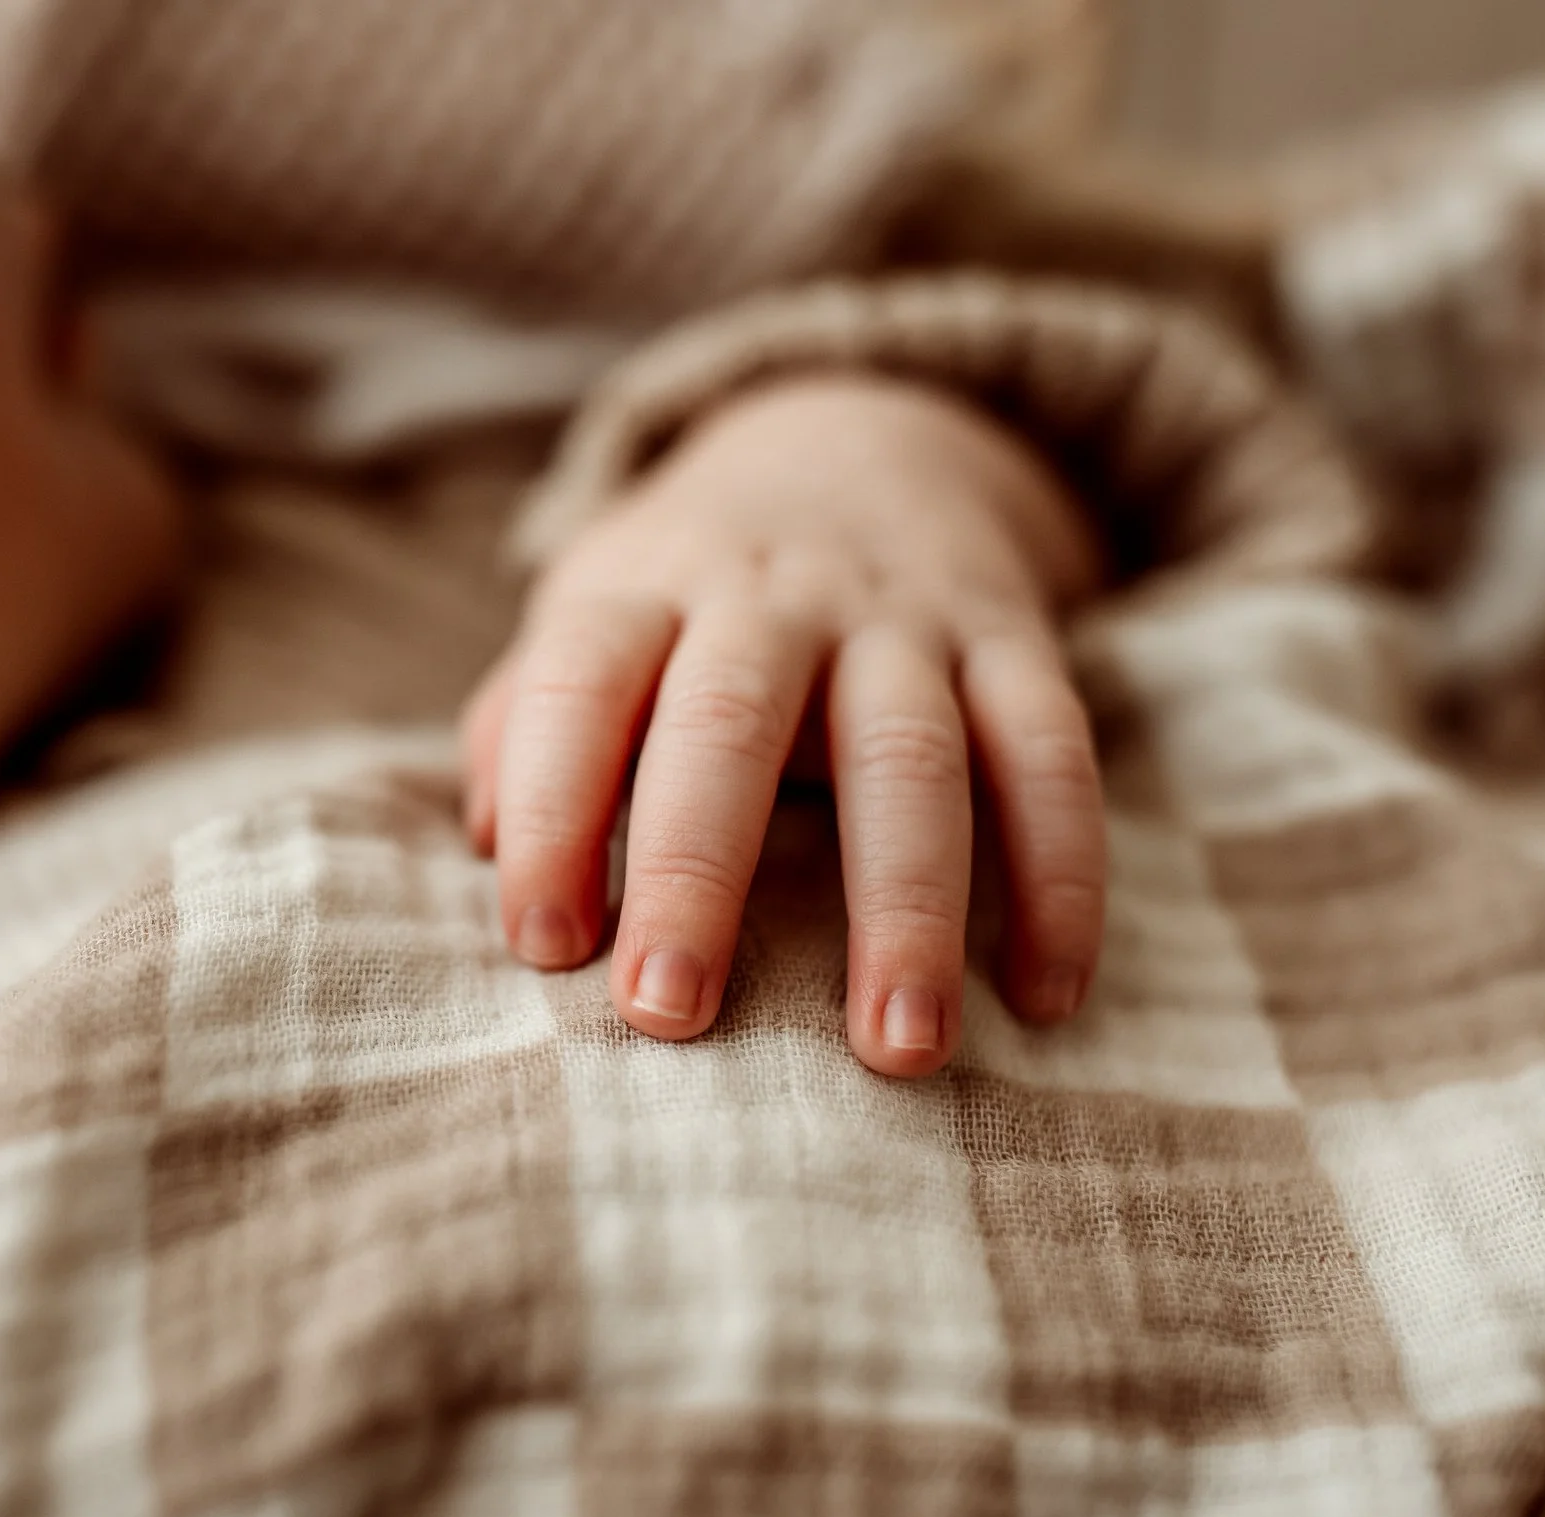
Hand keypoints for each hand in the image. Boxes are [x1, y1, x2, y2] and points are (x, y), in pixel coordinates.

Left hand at [462, 371, 1106, 1074]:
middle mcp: (771, 595)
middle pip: (729, 725)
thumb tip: (483, 841)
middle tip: (669, 1015)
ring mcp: (904, 618)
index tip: (541, 942)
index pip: (577, 685)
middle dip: (697, 874)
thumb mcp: (591, 612)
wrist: (859, 440)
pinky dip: (1061, 876)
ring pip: (911, 756)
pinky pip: (1052, 759)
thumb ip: (524, 720)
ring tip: (898, 1048)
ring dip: (909, 908)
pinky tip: (1045, 997)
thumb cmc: (689, 589)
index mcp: (645, 589)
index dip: (550, 807)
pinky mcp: (1016, 643)